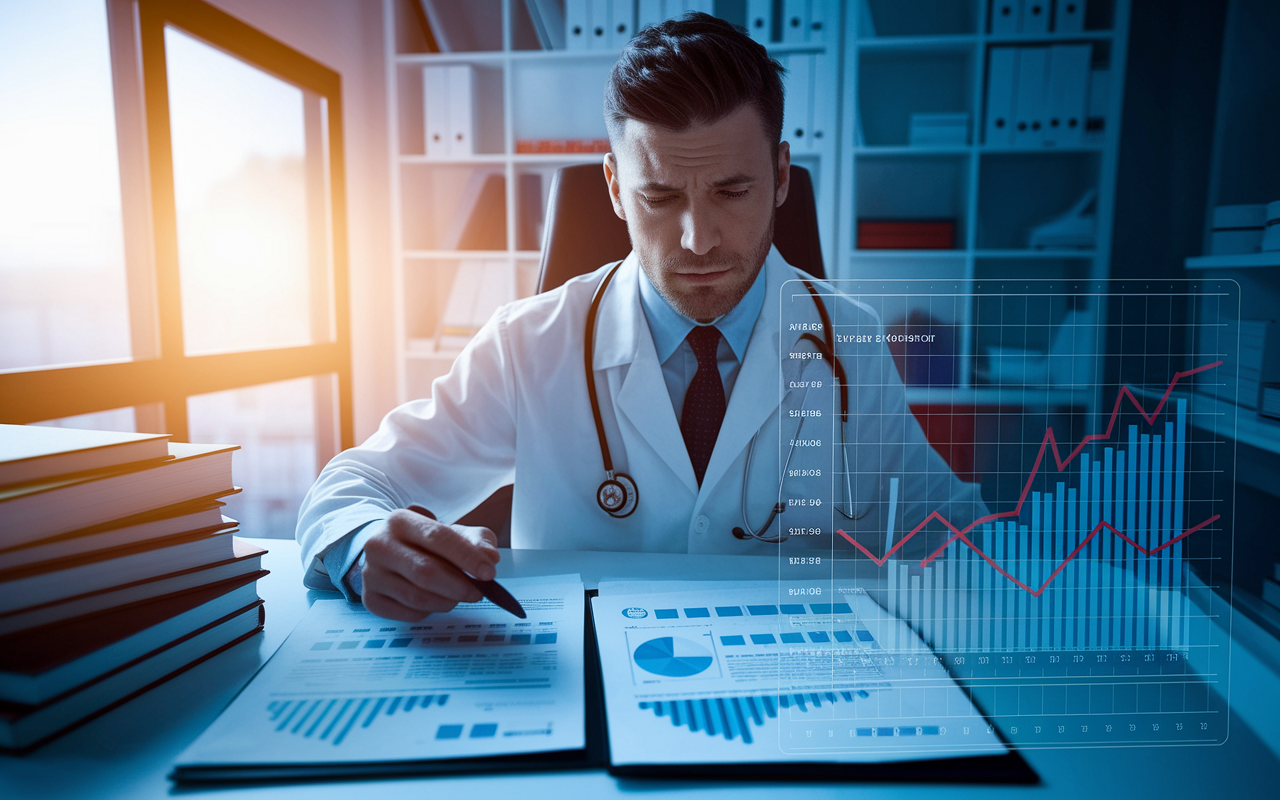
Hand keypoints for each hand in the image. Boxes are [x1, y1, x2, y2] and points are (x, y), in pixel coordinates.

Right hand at [358, 509, 499, 620]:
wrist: (387, 550)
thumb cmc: (425, 541)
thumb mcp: (452, 532)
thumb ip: (475, 540)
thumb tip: (490, 558)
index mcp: (400, 521)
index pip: (437, 537)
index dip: (466, 557)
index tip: (489, 573)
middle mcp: (378, 546)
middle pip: (425, 572)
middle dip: (459, 586)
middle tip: (478, 593)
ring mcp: (371, 575)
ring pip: (417, 598)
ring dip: (447, 601)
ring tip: (458, 595)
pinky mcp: (370, 600)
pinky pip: (409, 614)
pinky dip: (430, 612)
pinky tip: (435, 600)